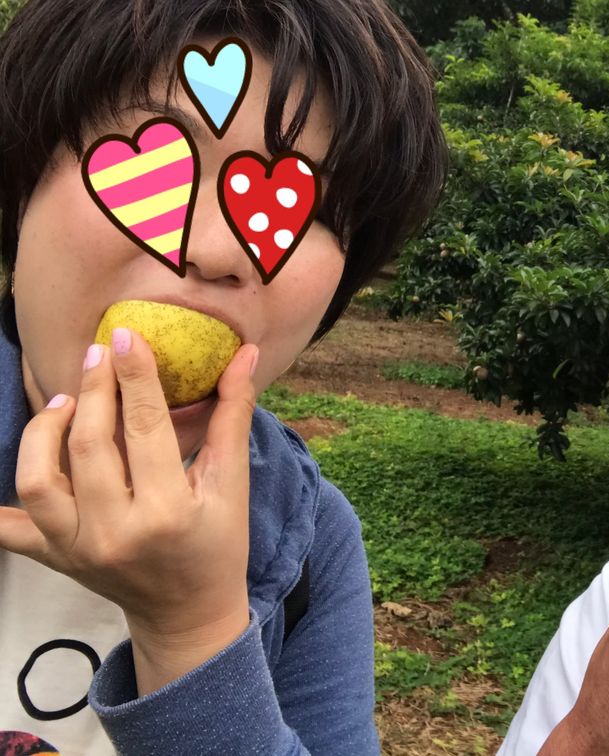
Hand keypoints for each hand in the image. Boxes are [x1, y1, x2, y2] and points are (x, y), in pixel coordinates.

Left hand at [0, 329, 259, 694]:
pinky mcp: (56, 559)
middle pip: (88, 444)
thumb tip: (243, 356)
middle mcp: (117, 531)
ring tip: (64, 404)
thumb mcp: (233, 485)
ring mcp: (78, 549)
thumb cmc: (218, 546)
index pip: (145, 427)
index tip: (125, 336)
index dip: (134, 376)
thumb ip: (233, 417)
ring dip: (43, 431)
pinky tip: (12, 464)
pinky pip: (10, 530)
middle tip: (98, 354)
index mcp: (168, 511)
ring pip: (37, 479)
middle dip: (92, 389)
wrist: (189, 614)